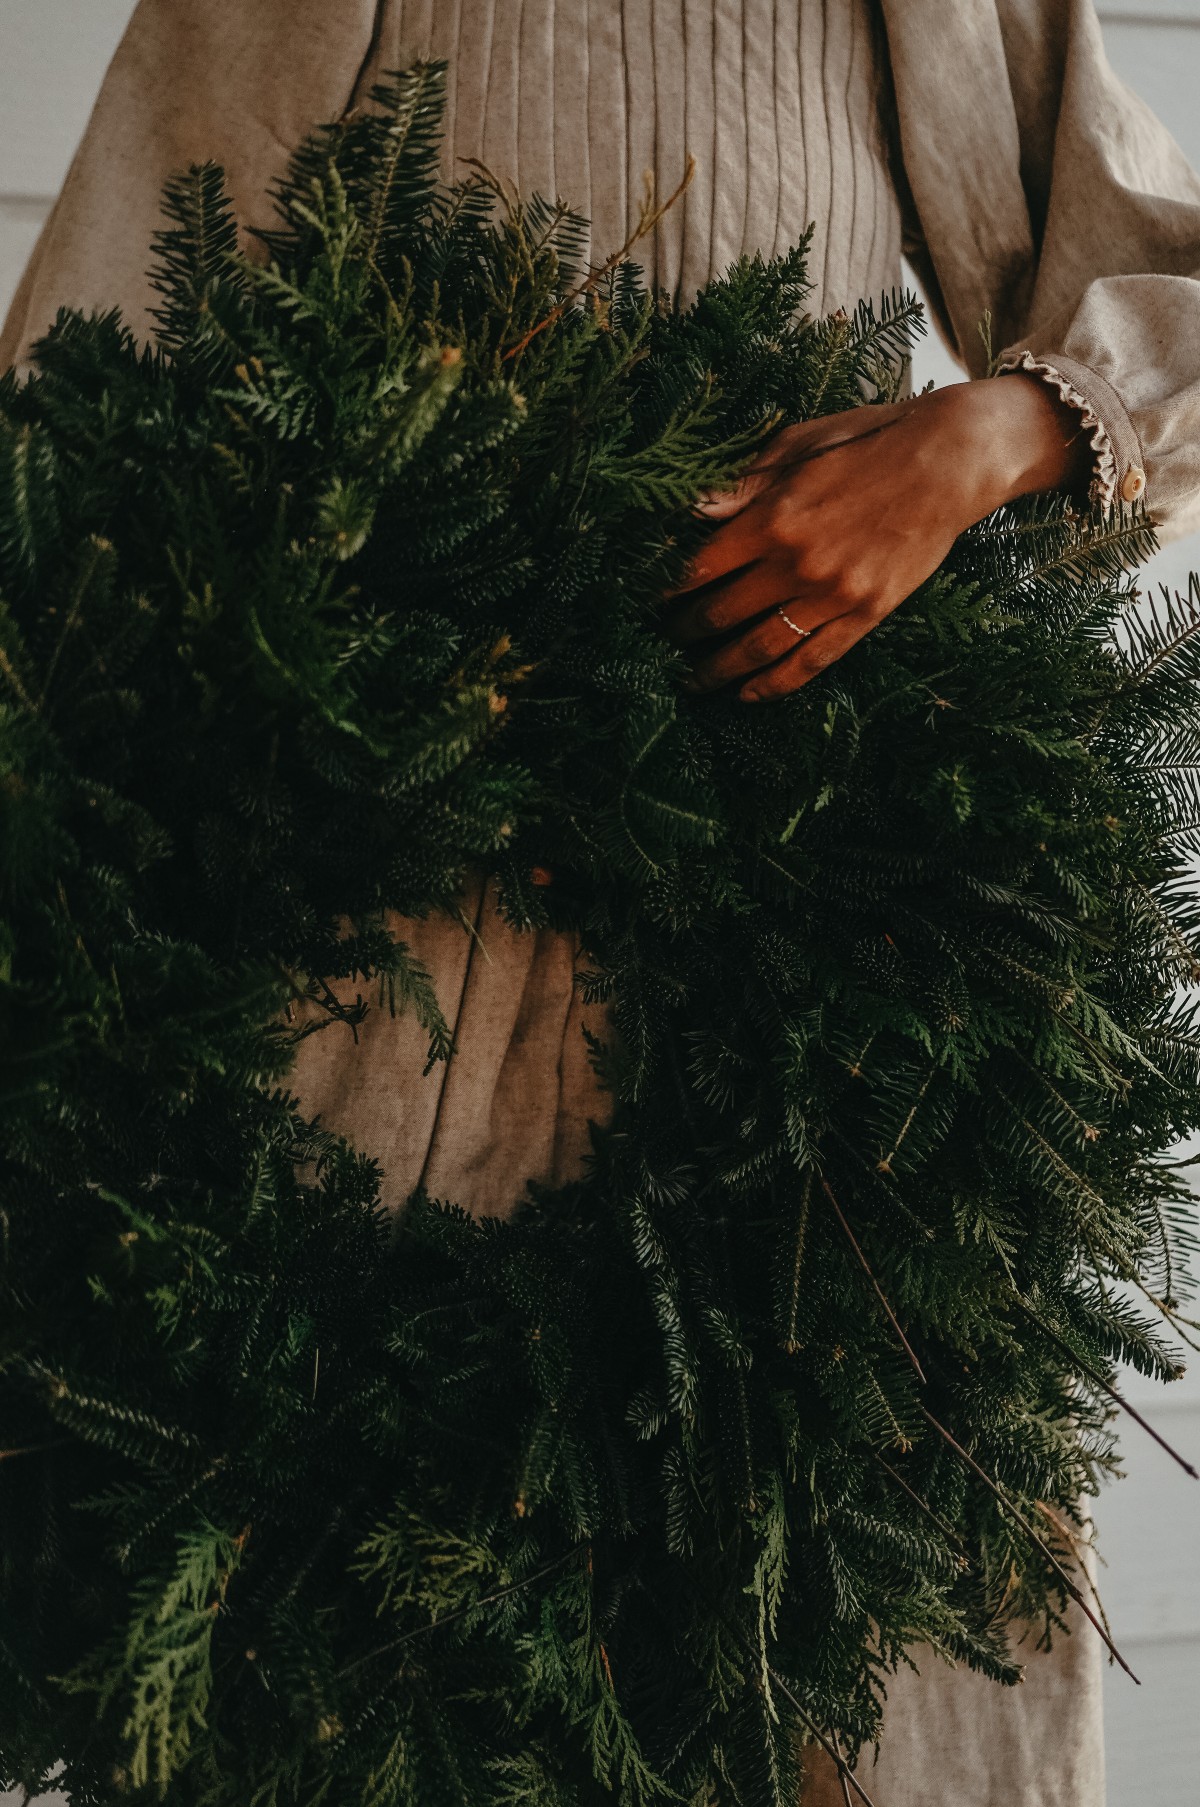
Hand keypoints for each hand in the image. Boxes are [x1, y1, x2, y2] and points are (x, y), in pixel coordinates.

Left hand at [663, 373, 1093, 701]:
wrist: (951, 459)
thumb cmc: (871, 441)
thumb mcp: (800, 443)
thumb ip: (746, 483)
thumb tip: (696, 510)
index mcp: (774, 516)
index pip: (702, 567)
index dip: (672, 588)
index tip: (653, 600)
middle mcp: (798, 562)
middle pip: (722, 612)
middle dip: (686, 631)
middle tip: (666, 640)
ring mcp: (833, 594)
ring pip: (760, 647)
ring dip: (719, 669)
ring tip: (695, 680)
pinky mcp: (866, 614)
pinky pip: (811, 661)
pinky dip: (774, 684)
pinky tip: (748, 693)